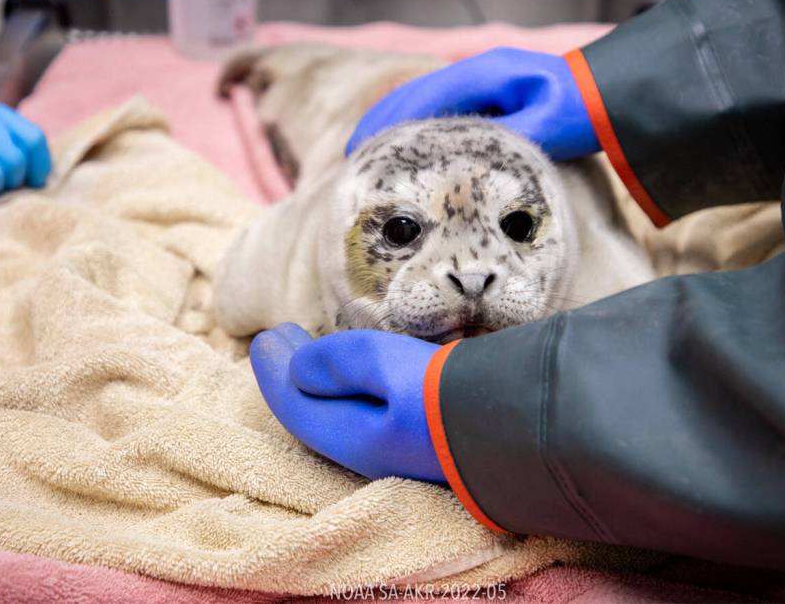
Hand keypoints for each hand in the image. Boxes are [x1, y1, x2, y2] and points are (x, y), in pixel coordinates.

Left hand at [250, 323, 445, 481]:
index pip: (296, 404)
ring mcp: (399, 446)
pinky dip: (347, 384)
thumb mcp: (384, 365)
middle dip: (292, 373)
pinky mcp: (425, 435)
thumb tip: (301, 368)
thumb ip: (336, 361)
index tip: (263, 336)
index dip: (273, 371)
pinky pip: (365, 408)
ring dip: (319, 377)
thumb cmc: (447, 392)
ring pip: (341, 410)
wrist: (522, 421)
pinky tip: (354, 371)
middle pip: (316, 409)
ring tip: (307, 349)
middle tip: (278, 337)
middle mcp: (370, 449)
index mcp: (352, 437)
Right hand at [346, 47, 599, 160]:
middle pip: (412, 97)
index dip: (388, 127)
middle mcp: (475, 72)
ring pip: (421, 101)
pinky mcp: (485, 96)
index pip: (422, 100)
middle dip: (380, 127)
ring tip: (367, 159)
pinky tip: (403, 151)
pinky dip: (414, 127)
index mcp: (484, 75)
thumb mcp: (549, 127)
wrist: (612, 94)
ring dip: (393, 127)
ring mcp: (478, 81)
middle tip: (353, 161)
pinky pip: (438, 109)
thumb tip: (465, 165)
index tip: (362, 153)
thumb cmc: (584, 110)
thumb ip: (509, 141)